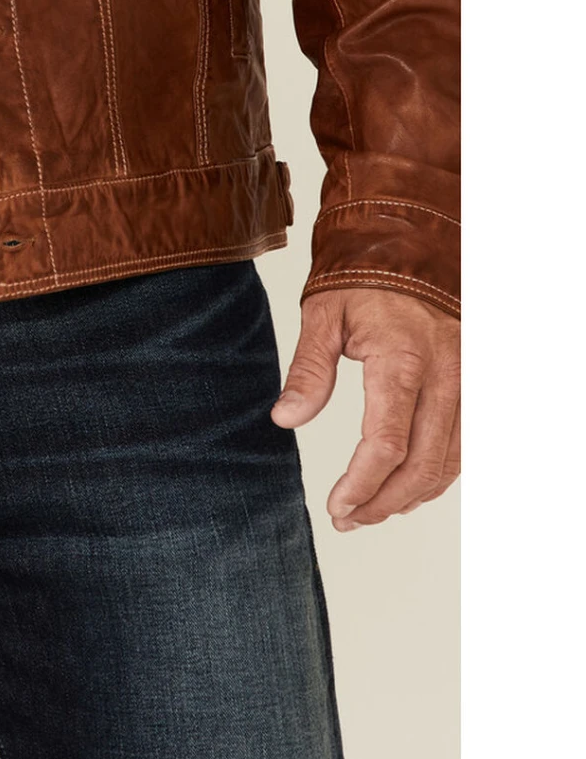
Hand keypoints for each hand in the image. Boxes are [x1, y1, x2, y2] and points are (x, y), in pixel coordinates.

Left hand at [270, 286, 459, 531]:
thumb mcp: (322, 314)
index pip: (387, 444)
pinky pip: (462, 444)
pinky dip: (436, 473)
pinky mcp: (472, 382)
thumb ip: (309, 370)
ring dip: (411, 495)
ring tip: (371, 511)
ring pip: (449, 461)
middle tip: (348, 519)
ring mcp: (466, 380)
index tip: (337, 507)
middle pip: (422, 464)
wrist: (408, 238)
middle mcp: (445, 375)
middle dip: (384, 502)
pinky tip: (406, 486)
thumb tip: (285, 419)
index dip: (362, 485)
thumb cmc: (360, 274)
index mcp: (403, 359)